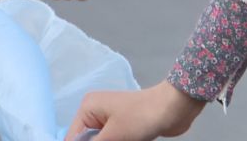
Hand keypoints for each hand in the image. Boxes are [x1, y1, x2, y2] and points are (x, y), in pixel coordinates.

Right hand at [65, 82, 202, 140]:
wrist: (175, 108)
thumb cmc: (141, 117)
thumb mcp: (111, 137)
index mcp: (88, 108)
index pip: (71, 139)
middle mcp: (95, 113)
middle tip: (118, 140)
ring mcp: (110, 120)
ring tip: (128, 138)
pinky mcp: (123, 129)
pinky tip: (132, 140)